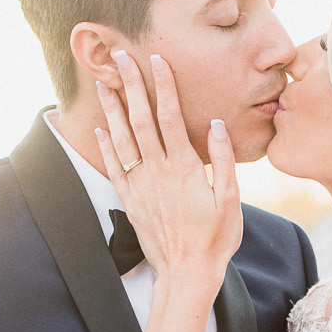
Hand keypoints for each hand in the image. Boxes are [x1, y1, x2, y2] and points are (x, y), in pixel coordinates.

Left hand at [94, 49, 241, 285]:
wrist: (186, 274)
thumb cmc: (215, 239)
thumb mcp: (231, 200)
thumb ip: (222, 161)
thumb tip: (215, 125)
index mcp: (184, 168)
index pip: (170, 117)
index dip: (163, 86)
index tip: (157, 60)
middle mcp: (157, 172)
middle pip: (141, 120)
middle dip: (131, 86)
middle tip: (120, 58)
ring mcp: (140, 186)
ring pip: (122, 139)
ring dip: (112, 109)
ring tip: (103, 83)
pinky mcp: (131, 201)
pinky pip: (114, 167)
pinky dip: (106, 145)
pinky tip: (100, 128)